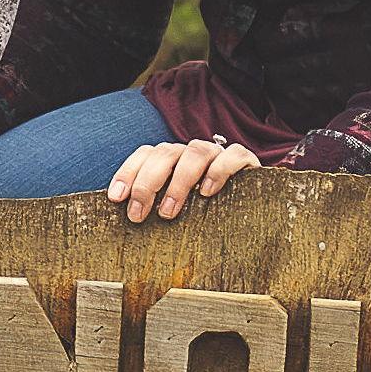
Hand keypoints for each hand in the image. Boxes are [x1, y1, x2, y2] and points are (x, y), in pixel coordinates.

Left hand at [107, 138, 259, 221]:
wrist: (255, 205)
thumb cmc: (207, 212)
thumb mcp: (178, 209)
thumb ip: (157, 206)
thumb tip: (128, 219)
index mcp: (172, 159)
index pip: (145, 154)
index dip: (128, 172)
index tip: (116, 198)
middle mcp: (191, 152)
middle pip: (165, 153)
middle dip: (147, 183)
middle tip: (139, 214)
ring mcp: (218, 153)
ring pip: (194, 152)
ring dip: (178, 182)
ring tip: (168, 211)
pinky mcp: (244, 160)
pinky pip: (232, 155)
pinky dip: (219, 171)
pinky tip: (207, 192)